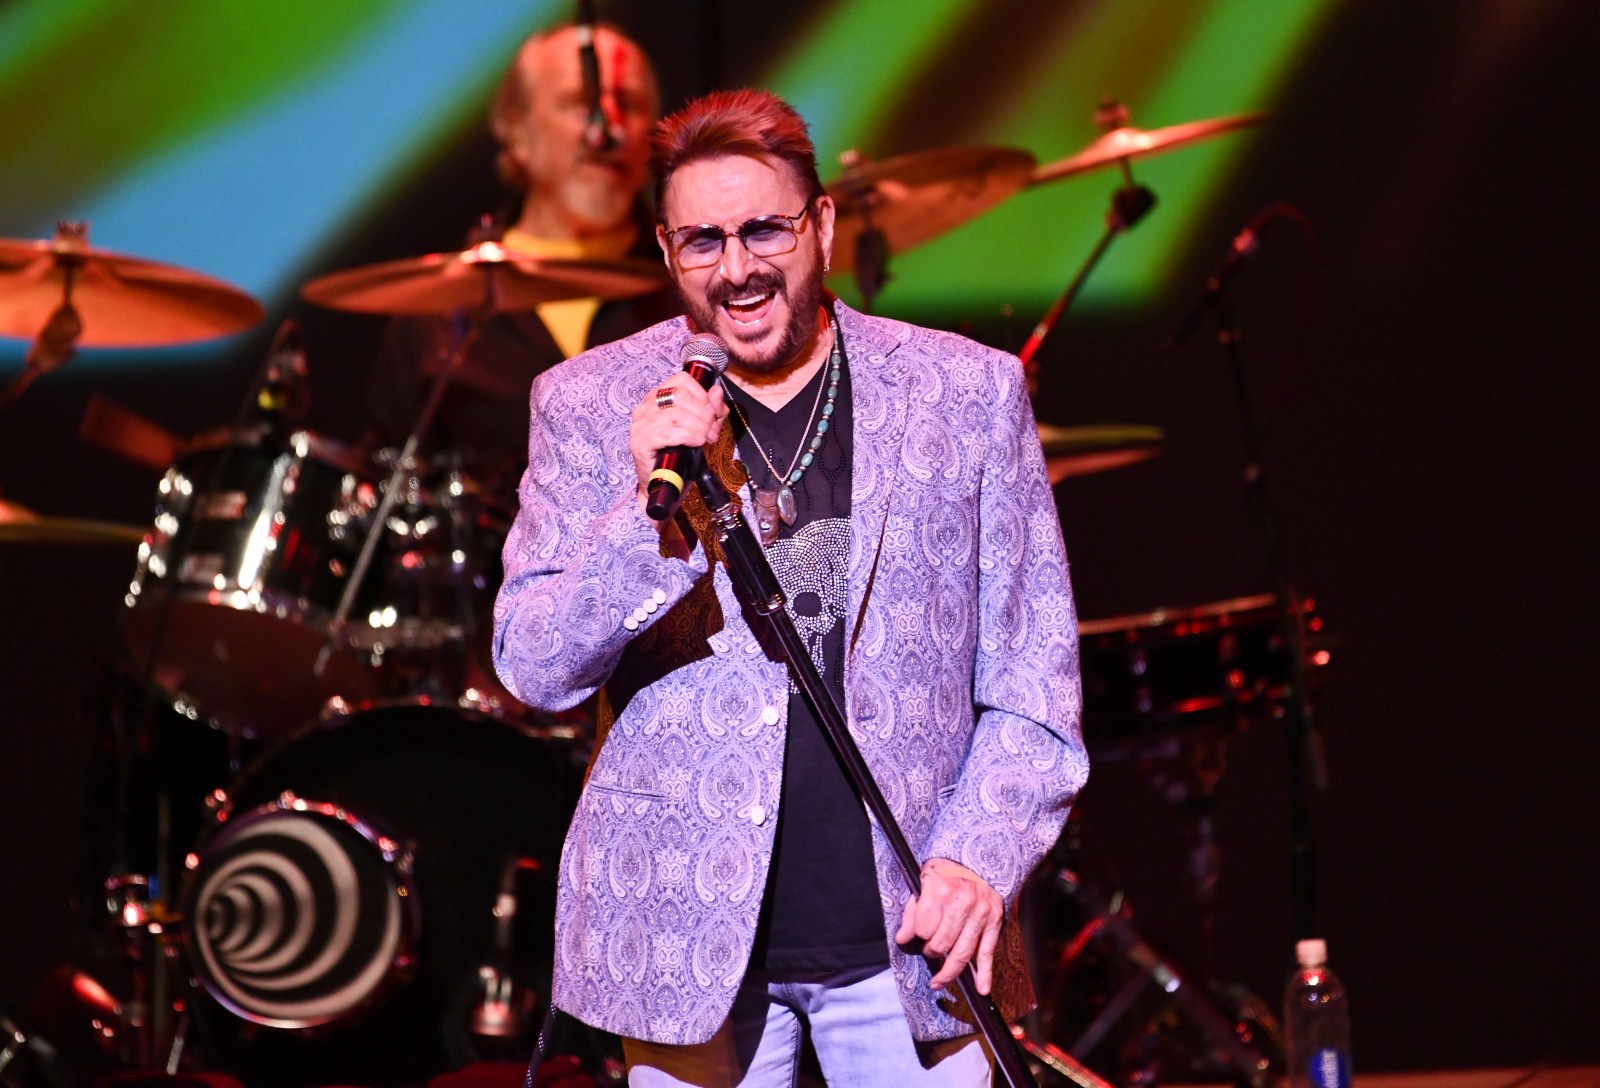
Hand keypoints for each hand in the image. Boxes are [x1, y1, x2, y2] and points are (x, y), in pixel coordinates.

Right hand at [629, 375, 727, 519]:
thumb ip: (711, 410)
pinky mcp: (640, 442)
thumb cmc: (681, 454)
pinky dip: (688, 436)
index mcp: (657, 397)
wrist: (665, 484)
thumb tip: (716, 392)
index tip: (713, 411)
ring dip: (699, 426)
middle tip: (713, 429)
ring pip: (675, 414)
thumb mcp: (702, 428)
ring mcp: (640, 424)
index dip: (701, 393)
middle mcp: (645, 407)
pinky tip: (698, 442)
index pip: (680, 380)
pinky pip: (667, 433)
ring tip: (708, 438)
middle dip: (703, 412)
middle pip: (679, 396)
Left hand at [895, 857, 1003, 993]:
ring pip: (961, 954)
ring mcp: (980, 914)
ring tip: (939, 980)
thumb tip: (903, 940)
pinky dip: (985, 974)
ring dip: (948, 972)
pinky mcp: (994, 923)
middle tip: (930, 948)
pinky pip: (987, 953)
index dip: (918, 935)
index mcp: (940, 889)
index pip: (923, 928)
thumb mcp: (922, 885)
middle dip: (932, 951)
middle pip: (941, 944)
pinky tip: (981, 988)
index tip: (919, 934)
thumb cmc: (945, 875)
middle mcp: (962, 902)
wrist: (977, 864)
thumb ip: (912, 913)